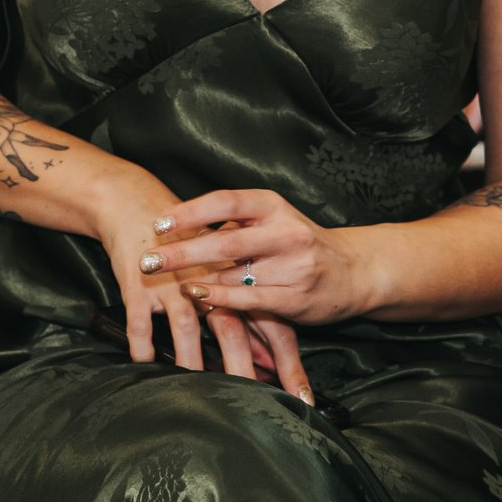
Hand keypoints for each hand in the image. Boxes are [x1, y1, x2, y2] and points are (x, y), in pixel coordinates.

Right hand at [84, 167, 303, 397]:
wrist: (135, 205)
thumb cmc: (185, 240)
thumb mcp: (223, 269)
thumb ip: (248, 314)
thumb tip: (271, 362)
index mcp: (237, 275)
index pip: (269, 322)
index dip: (286, 362)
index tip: (300, 399)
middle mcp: (208, 278)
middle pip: (231, 329)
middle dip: (242, 369)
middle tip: (252, 402)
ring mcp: (173, 282)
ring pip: (187, 329)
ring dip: (191, 361)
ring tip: (195, 392)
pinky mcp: (140, 284)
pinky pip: (141, 323)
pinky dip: (142, 346)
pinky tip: (144, 364)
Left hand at [153, 187, 367, 331]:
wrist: (355, 271)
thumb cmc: (298, 242)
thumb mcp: (270, 219)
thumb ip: (232, 222)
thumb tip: (176, 227)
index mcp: (273, 206)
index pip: (225, 202)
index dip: (189, 213)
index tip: (158, 224)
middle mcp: (285, 233)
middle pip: (224, 241)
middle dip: (181, 252)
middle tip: (147, 260)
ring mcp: (294, 266)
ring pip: (233, 273)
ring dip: (195, 277)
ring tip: (162, 280)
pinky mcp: (296, 297)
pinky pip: (249, 299)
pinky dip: (219, 297)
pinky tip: (196, 295)